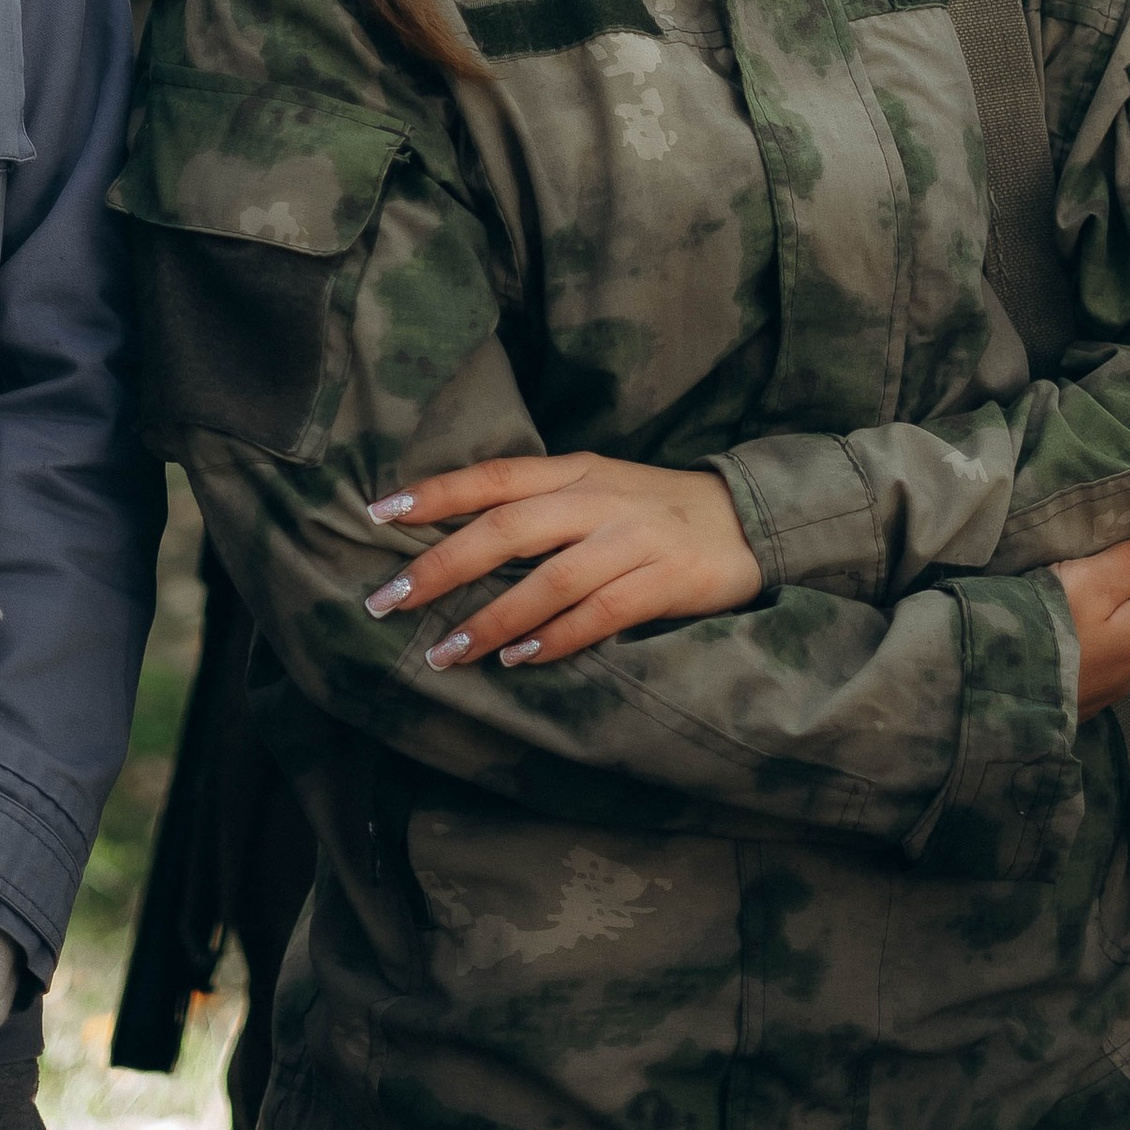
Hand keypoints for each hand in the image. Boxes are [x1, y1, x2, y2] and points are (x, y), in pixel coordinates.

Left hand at [361, 451, 762, 670]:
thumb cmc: (656, 509)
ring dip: (493, 618)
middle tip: (390, 599)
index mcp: (576, 471)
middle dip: (444, 565)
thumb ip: (540, 505)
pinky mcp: (666, 580)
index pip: (495, 476)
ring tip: (446, 652)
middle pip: (509, 527)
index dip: (437, 492)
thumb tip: (459, 539)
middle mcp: (599, 499)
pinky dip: (557, 637)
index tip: (380, 513)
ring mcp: (634, 539)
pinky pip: (602, 613)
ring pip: (551, 578)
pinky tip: (519, 658)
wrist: (749, 517)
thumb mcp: (598, 488)